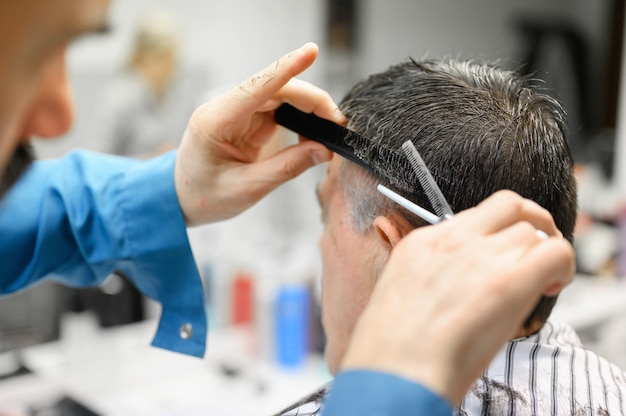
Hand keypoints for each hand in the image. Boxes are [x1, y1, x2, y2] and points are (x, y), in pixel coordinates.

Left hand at [175, 43, 336, 225]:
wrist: (182, 200)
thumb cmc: (205, 196)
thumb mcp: (247, 189)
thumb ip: (285, 168)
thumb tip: (323, 151)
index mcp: (215, 122)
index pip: (256, 88)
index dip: (286, 69)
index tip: (311, 52)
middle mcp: (226, 109)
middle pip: (276, 89)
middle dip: (311, 100)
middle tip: (338, 123)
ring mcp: (238, 112)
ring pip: (282, 96)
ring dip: (309, 108)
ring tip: (332, 129)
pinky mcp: (249, 120)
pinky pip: (281, 110)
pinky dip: (302, 118)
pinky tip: (315, 134)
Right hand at [340, 190, 575, 404]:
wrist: (393, 369)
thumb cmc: (391, 350)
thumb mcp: (397, 297)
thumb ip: (430, 279)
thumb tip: (459, 287)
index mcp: (422, 243)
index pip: (473, 217)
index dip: (495, 233)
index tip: (499, 254)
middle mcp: (452, 240)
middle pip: (508, 205)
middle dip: (530, 222)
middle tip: (536, 247)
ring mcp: (479, 255)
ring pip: (532, 230)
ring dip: (543, 251)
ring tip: (542, 281)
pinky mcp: (508, 279)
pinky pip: (555, 252)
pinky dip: (562, 266)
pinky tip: (551, 287)